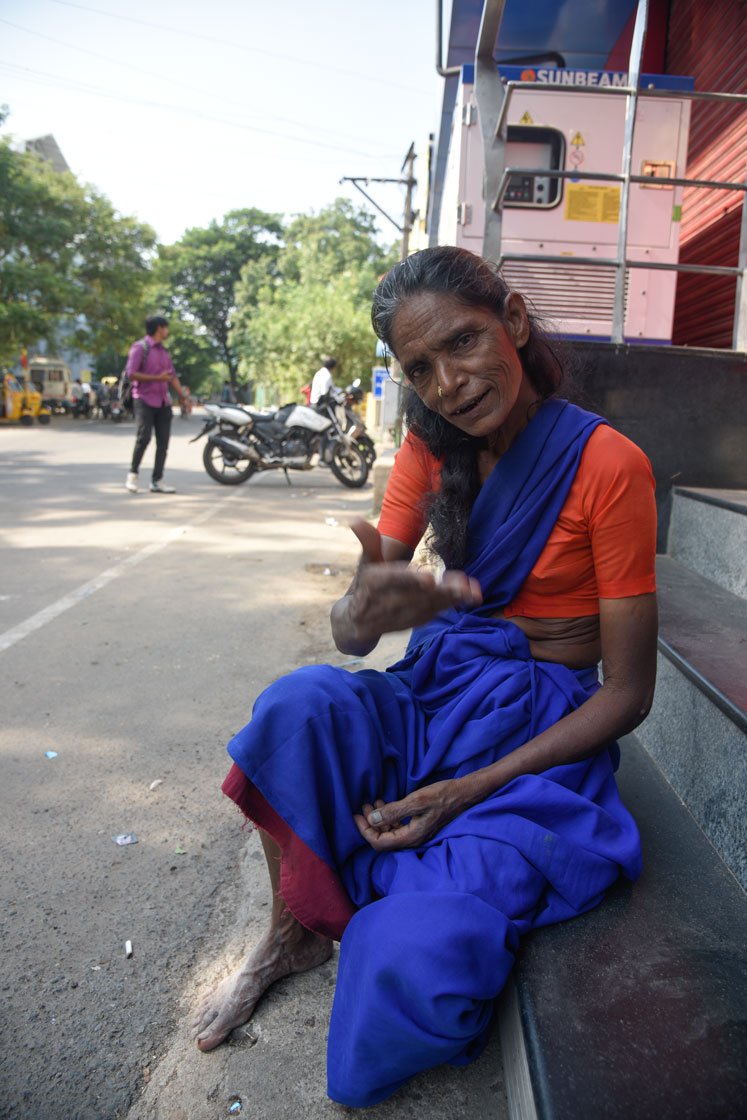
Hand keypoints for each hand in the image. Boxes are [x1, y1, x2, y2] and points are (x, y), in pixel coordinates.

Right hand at [343, 520, 481, 645]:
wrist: (357, 622)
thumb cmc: (365, 585)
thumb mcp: (365, 563)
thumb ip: (368, 542)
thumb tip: (354, 520)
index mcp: (373, 585)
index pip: (392, 581)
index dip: (410, 580)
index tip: (429, 578)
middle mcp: (387, 603)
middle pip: (416, 597)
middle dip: (441, 592)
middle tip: (462, 586)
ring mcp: (402, 616)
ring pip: (428, 607)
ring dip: (451, 599)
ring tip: (471, 591)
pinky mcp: (414, 622)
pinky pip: (434, 614)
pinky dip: (452, 605)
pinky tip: (469, 596)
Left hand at [353, 781, 468, 849]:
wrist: (463, 794)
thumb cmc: (442, 795)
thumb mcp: (416, 801)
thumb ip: (394, 811)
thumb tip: (373, 819)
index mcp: (411, 837)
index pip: (380, 842)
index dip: (365, 831)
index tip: (356, 816)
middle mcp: (413, 839)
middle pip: (383, 839)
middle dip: (370, 824)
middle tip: (363, 806)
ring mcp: (416, 833)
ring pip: (390, 832)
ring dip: (378, 819)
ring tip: (372, 803)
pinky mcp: (418, 826)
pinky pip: (397, 826)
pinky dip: (388, 817)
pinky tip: (385, 804)